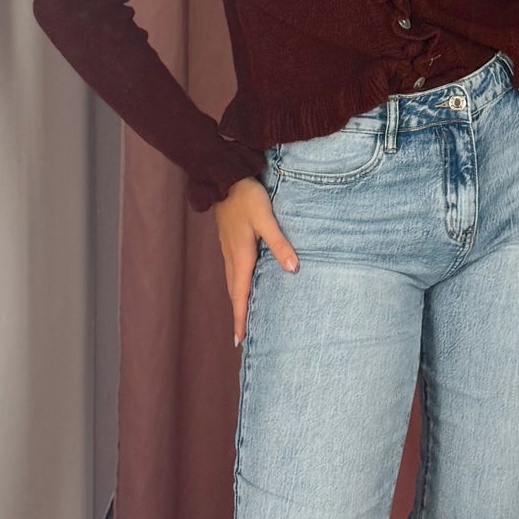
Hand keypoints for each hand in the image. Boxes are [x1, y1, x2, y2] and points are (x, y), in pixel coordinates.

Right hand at [212, 177, 296, 346]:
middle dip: (238, 314)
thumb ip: (280, 244)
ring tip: (243, 315)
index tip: (239, 340)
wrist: (225, 177)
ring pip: (233, 281)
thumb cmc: (246, 197)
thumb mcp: (266, 219)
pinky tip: (244, 284)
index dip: (240, 318)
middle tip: (241, 336)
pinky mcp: (229, 241)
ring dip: (238, 300)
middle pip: (234, 292)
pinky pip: (233, 270)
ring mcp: (228, 249)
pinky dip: (237, 284)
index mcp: (240, 256)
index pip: (240, 295)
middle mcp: (232, 256)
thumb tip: (294, 270)